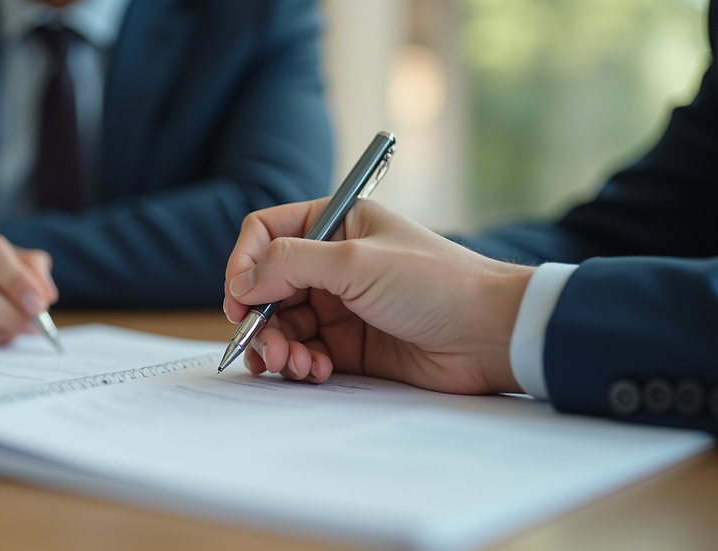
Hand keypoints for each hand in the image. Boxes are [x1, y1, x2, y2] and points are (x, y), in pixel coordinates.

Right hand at [223, 198, 532, 394]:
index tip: (239, 297)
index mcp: (335, 224)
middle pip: (268, 286)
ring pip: (283, 325)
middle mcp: (332, 263)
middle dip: (260, 318)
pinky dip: (300, 365)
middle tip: (264, 347)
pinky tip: (315, 370)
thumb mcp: (356, 262)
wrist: (488, 335)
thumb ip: (291, 263)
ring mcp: (339, 305)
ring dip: (278, 347)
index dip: (245, 263)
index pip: (267, 232)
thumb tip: (244, 281)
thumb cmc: (435, 283)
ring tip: (292, 364)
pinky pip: (305, 353)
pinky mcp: (349, 345)